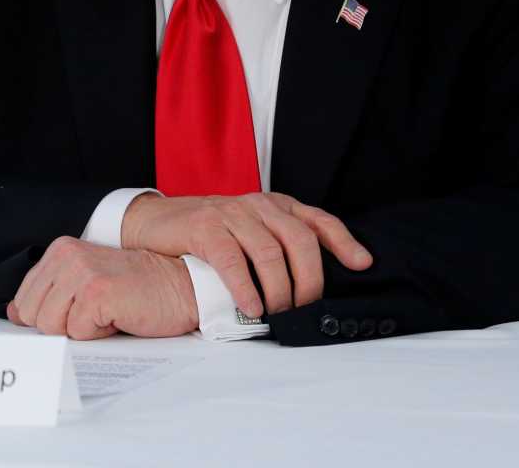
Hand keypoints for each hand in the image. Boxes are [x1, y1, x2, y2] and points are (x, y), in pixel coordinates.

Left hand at [6, 237, 198, 339]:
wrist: (183, 285)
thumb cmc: (138, 289)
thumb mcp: (86, 285)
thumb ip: (50, 295)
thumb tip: (14, 313)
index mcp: (60, 251)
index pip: (24, 300)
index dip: (50, 317)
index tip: (79, 310)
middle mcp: (66, 256)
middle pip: (33, 316)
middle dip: (63, 326)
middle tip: (96, 312)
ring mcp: (80, 272)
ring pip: (50, 327)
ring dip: (82, 330)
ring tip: (108, 312)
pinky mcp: (96, 292)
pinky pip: (77, 333)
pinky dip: (100, 334)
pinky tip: (119, 316)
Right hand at [120, 193, 371, 318]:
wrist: (155, 222)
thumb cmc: (208, 235)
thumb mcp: (250, 231)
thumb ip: (279, 246)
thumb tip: (314, 286)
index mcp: (274, 206)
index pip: (317, 220)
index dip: (344, 241)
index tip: (362, 265)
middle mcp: (257, 205)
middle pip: (299, 240)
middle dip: (310, 280)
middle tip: (306, 308)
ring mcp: (230, 213)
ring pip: (269, 252)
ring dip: (279, 289)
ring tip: (279, 313)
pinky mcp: (204, 227)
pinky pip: (232, 260)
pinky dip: (245, 288)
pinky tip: (251, 307)